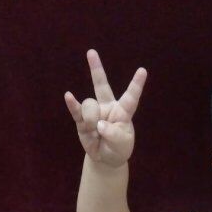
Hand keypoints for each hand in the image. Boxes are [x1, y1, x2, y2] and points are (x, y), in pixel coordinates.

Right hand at [64, 49, 146, 166]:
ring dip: (91, 121)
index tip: (143, 71)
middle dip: (96, 69)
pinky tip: (68, 96)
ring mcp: (94, 112)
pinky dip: (73, 105)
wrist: (105, 159)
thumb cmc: (119, 148)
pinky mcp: (82, 121)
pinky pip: (77, 111)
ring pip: (90, 108)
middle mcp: (107, 108)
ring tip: (95, 133)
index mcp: (123, 112)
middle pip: (102, 86)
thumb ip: (114, 134)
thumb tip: (99, 124)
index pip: (130, 97)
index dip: (136, 85)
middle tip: (91, 52)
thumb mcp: (122, 144)